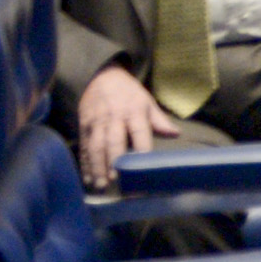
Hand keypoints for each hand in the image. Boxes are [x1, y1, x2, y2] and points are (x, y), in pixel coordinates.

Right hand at [73, 65, 181, 189]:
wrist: (103, 77)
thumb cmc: (130, 94)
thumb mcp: (147, 102)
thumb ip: (159, 120)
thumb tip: (176, 134)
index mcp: (134, 111)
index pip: (139, 132)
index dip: (141, 148)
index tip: (142, 166)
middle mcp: (113, 117)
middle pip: (113, 141)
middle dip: (113, 161)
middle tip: (115, 180)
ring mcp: (96, 123)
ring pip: (95, 146)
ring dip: (97, 167)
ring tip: (100, 184)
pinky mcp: (83, 126)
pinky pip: (84, 147)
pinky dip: (84, 164)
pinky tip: (86, 178)